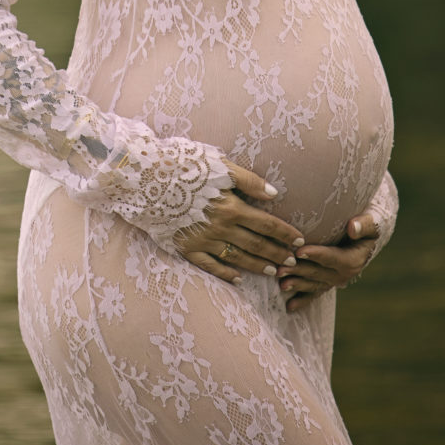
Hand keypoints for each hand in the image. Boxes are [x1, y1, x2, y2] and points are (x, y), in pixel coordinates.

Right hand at [174, 163, 305, 284]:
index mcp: (231, 207)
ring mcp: (203, 241)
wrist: (144, 180)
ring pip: (237, 258)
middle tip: (293, 262)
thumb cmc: (182, 165)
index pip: (266, 224)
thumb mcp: (218, 165)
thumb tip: (273, 194)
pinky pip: (209, 266)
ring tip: (274, 272)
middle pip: (256, 244)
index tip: (299, 241)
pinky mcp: (185, 248)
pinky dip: (225, 274)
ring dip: (257, 266)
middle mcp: (220, 228)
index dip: (284, 233)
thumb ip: (247, 180)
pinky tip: (237, 279)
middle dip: (276, 253)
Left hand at [276, 211, 379, 312]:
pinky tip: (289, 307)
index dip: (316, 255)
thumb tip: (352, 228)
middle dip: (299, 271)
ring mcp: (335, 281)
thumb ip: (365, 224)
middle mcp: (344, 274)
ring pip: (314, 284)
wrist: (367, 237)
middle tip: (280, 269)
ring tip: (281, 285)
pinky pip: (315, 293)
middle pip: (319, 273)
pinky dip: (302, 300)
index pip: (333, 258)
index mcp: (354, 259)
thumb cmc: (366, 225)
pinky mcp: (327, 282)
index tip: (299, 252)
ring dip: (297, 285)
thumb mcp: (372, 222)